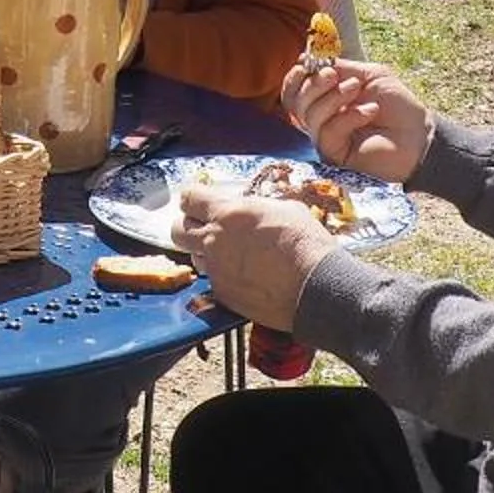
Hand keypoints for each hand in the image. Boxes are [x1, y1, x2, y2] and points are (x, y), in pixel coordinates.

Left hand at [170, 187, 338, 330]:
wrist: (315, 286)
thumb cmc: (306, 244)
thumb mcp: (286, 208)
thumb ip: (258, 207)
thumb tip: (254, 209)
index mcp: (227, 213)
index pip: (189, 198)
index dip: (192, 198)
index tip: (197, 201)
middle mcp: (213, 240)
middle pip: (178, 230)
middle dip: (189, 226)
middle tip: (205, 227)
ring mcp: (216, 270)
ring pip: (194, 257)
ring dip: (207, 254)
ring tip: (231, 255)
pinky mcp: (223, 294)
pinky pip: (213, 281)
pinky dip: (224, 277)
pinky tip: (246, 277)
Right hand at [280, 58, 433, 184]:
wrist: (419, 134)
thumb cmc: (398, 105)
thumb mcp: (367, 75)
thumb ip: (338, 68)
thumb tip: (305, 58)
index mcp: (326, 99)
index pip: (294, 90)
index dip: (296, 76)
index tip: (308, 62)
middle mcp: (321, 118)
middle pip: (295, 102)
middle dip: (313, 84)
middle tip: (334, 75)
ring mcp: (326, 137)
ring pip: (310, 115)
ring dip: (334, 97)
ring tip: (357, 88)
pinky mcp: (334, 154)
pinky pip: (328, 131)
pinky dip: (349, 116)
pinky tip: (370, 111)